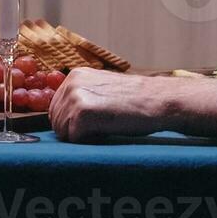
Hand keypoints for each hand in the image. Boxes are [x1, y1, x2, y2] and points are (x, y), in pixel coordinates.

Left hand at [49, 68, 168, 142]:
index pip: (56, 110)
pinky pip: (74, 139)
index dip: (73, 124)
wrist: (160, 100)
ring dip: (83, 137)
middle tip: (102, 127)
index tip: (95, 123)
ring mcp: (75, 96)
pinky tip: (108, 130)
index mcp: (74, 76)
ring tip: (106, 126)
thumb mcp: (103, 90)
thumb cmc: (136, 101)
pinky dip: (90, 141)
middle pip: (57, 122)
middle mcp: (71, 82)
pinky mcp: (83, 112)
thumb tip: (63, 120)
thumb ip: (82, 97)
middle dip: (75, 131)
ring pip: (63, 132)